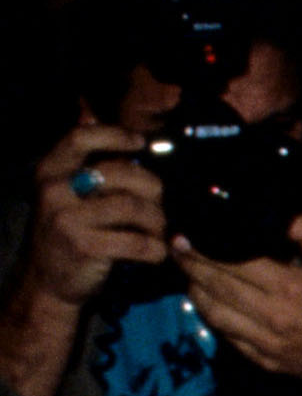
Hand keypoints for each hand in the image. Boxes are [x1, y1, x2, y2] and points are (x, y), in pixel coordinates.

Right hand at [0, 119, 165, 395]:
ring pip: (134, 207)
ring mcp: (68, 219)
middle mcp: (55, 191)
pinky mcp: (86, 247)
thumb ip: (82, 162)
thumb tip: (90, 113)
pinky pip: (137, 241)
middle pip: (120, 174)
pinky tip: (157, 253)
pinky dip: (156, 248)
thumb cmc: (66, 231)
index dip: (114, 134)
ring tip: (160, 231)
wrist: (46, 283)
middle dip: (151, 189)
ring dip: (157, 220)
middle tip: (160, 205)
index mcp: (50, 172)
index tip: (140, 142)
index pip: (80, 138)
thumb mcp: (65, 193)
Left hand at [177, 212, 301, 383]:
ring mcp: (265, 343)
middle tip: (175, 247)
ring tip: (188, 274)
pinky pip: (227, 337)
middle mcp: (271, 316)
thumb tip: (274, 210)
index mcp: (289, 287)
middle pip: (215, 287)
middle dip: (189, 266)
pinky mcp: (264, 361)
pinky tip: (209, 302)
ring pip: (214, 315)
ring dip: (195, 293)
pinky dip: (213, 317)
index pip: (231, 263)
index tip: (183, 234)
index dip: (202, 249)